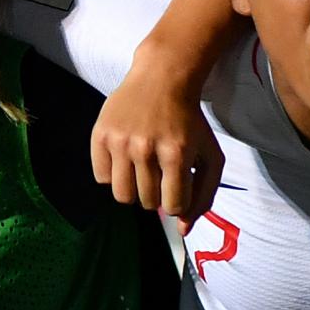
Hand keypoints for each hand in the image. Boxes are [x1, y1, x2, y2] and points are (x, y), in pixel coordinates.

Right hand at [90, 41, 224, 219]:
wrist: (161, 79)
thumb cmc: (189, 120)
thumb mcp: (210, 155)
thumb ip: (204, 195)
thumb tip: (184, 230)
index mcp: (177, 153)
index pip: (173, 205)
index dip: (176, 202)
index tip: (176, 187)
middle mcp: (145, 149)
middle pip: (147, 202)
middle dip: (155, 195)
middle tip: (158, 174)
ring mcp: (119, 142)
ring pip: (122, 195)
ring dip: (134, 189)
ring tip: (140, 171)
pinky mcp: (99, 136)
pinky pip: (101, 178)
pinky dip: (113, 175)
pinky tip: (124, 158)